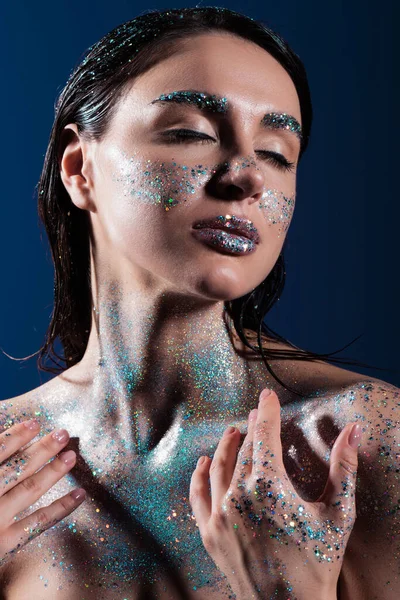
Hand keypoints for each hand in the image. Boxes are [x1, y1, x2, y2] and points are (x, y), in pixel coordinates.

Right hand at [0, 418, 85, 567]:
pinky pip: (39, 523)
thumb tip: (3, 432)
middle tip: (63, 433)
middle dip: (42, 449)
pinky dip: (62, 508)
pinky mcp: (6, 544)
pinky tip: (80, 494)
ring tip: (71, 455)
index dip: (15, 436)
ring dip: (54, 471)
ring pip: (30, 490)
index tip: (35, 422)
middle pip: (17, 468)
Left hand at [189, 388, 359, 599]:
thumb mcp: (337, 514)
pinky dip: (198, 476)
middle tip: (257, 414)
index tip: (267, 397)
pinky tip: (204, 463)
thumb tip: (353, 432)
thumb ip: (344, 468)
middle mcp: (237, 496)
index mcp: (268, 487)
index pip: (264, 436)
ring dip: (225, 446)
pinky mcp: (209, 535)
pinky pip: (197, 496)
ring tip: (233, 432)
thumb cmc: (318, 563)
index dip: (267, 413)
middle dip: (251, 428)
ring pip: (218, 468)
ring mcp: (219, 516)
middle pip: (242, 450)